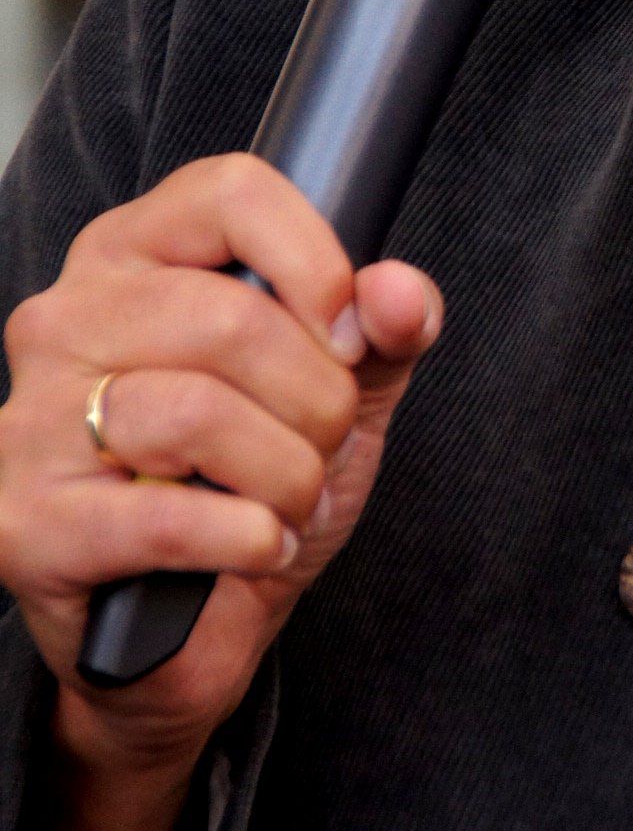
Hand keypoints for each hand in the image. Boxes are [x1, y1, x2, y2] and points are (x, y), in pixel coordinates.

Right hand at [0, 154, 441, 830]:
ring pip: (192, 413)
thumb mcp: (336, 392)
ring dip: (283, 474)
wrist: (176, 637)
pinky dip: (242, 537)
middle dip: (314, 397)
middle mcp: (66, 319)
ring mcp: (31, 419)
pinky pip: (161, 516)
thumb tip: (397, 291)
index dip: (316, 261)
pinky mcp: (22, 522)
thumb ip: (382, 332)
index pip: (230, 193)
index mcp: (134, 255)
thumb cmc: (246, 486)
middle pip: (228, 316)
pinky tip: (258, 546)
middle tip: (325, 445)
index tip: (349, 334)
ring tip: (292, 502)